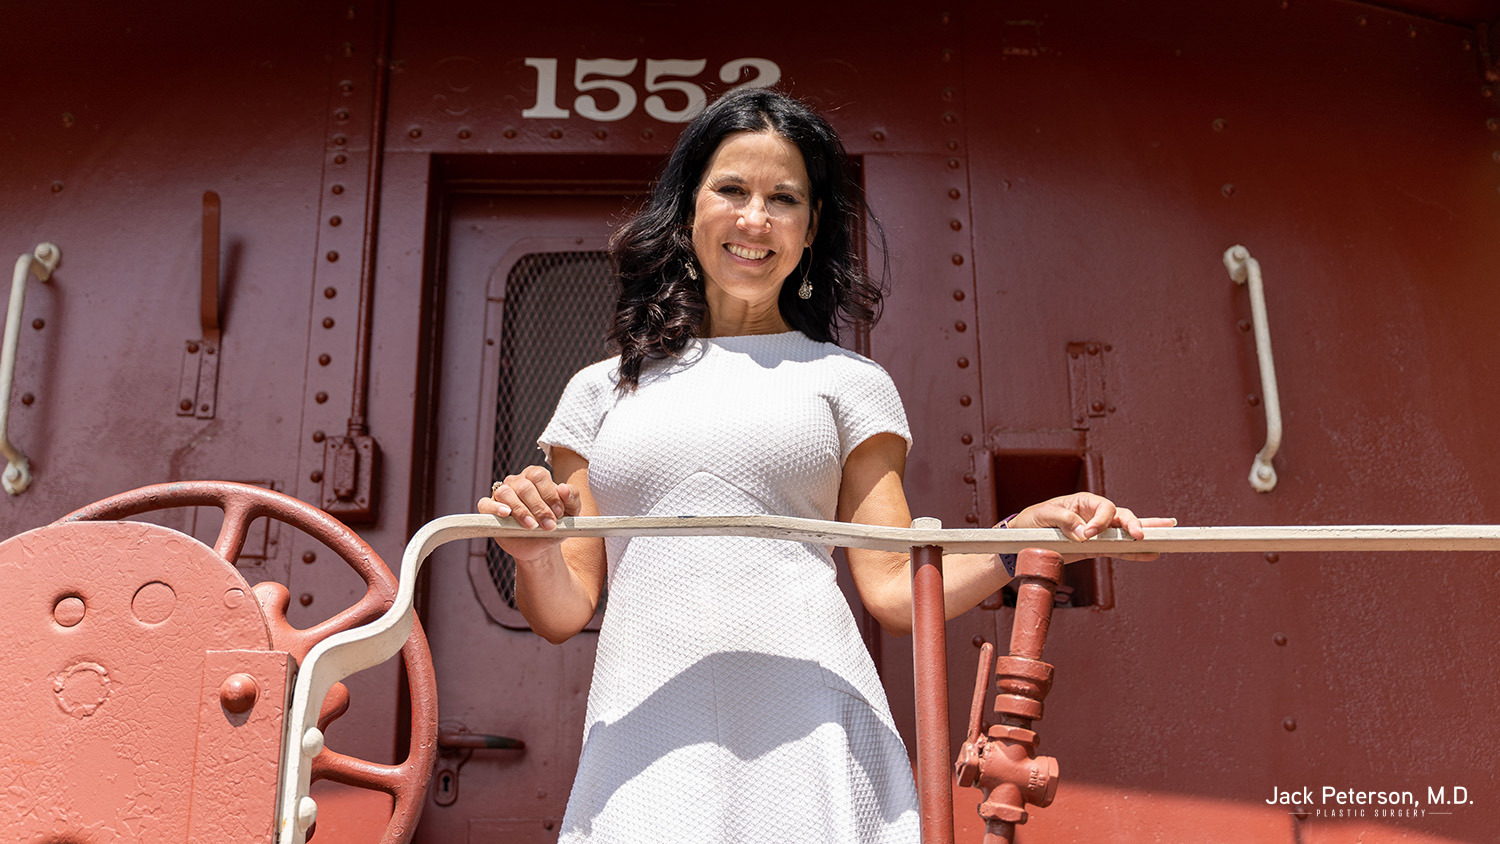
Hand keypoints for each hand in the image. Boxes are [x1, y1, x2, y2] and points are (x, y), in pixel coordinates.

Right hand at [478, 465, 582, 561]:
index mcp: (536, 476)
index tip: (559, 513)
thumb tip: (563, 488)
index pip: (539, 476)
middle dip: (539, 508)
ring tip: (531, 525)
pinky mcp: (490, 509)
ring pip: (505, 493)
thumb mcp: (570, 512)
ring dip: (520, 510)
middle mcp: (518, 481)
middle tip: (549, 525)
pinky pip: (486, 504)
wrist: (540, 545)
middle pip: (524, 486)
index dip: (550, 494)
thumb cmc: (555, 523)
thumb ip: (572, 497)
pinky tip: (506, 514)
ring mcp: (502, 493)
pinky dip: (494, 508)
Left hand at [1008, 492, 1175, 561]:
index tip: (1088, 535)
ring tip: (1169, 532)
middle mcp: (1095, 514)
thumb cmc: (1032, 521)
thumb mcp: (1043, 516)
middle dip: (1133, 524)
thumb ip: (1063, 521)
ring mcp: (1099, 532)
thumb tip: (1084, 533)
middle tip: (1140, 535)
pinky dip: (1134, 553)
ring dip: (1146, 532)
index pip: (1103, 507)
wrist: (1023, 538)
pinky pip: (1119, 550)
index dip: (1101, 521)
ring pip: (1126, 531)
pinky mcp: (1097, 548)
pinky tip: (1152, 553)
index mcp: (1084, 502)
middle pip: (1121, 516)